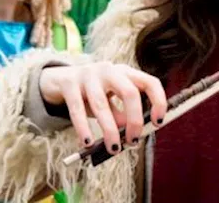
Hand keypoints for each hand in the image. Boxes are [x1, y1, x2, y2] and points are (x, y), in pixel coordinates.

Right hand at [39, 62, 167, 154]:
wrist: (59, 79)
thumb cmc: (91, 93)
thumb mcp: (110, 101)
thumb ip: (121, 114)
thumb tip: (131, 133)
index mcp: (124, 72)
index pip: (150, 82)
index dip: (158, 101)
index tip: (157, 122)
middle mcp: (109, 70)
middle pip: (129, 92)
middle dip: (134, 120)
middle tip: (133, 141)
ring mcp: (88, 74)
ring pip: (101, 104)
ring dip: (110, 130)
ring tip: (113, 148)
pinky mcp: (69, 83)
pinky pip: (77, 109)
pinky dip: (83, 128)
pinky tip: (87, 142)